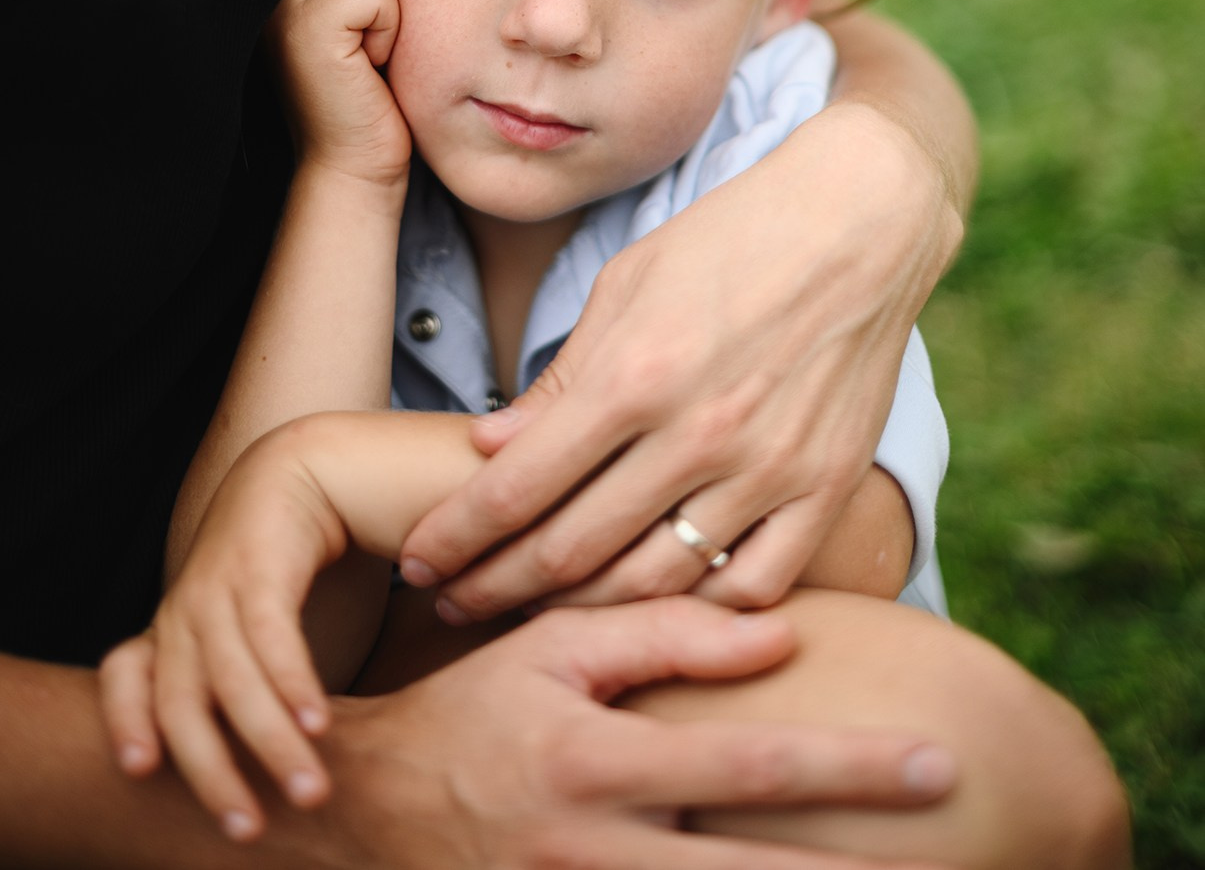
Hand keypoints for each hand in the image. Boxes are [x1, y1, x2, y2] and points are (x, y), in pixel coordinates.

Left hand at [99, 429, 345, 838]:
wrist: (314, 462)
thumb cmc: (285, 552)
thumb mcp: (248, 613)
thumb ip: (238, 667)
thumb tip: (254, 742)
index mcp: (175, 618)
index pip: (124, 673)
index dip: (125, 720)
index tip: (138, 771)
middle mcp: (186, 606)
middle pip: (179, 705)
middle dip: (213, 774)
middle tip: (249, 829)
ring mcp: (219, 584)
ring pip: (230, 683)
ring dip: (271, 745)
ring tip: (311, 791)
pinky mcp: (261, 565)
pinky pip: (270, 641)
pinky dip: (292, 688)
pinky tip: (318, 725)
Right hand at [270, 0, 409, 190]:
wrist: (354, 159)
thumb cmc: (364, 80)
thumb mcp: (349, 3)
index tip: (350, 9)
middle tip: (359, 34)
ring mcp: (280, 3)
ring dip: (386, 4)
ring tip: (362, 47)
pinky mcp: (306, 30)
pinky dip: (388, 24)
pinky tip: (368, 60)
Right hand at [309, 601, 955, 869]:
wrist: (363, 817)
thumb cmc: (472, 711)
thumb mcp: (550, 648)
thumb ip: (662, 635)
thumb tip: (779, 634)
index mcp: (594, 762)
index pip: (747, 766)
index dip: (848, 769)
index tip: (940, 764)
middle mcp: (592, 852)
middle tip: (956, 862)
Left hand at [399, 103, 960, 616]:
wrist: (860, 217)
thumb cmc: (731, 238)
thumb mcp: (627, 284)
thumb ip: (562, 378)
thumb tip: (491, 447)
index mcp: (633, 374)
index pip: (516, 488)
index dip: (456, 538)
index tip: (420, 561)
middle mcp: (696, 434)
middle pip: (572, 552)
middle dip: (495, 588)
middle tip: (453, 603)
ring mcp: (767, 468)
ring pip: (653, 584)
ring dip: (581, 610)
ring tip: (537, 612)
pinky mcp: (825, 487)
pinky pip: (752, 587)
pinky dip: (699, 609)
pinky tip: (657, 603)